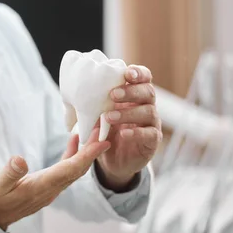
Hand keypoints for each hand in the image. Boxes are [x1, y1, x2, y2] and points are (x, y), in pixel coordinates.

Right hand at [0, 130, 109, 229]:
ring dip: (85, 153)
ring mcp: (49, 191)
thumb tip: (20, 159)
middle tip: (104, 129)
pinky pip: (65, 172)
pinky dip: (72, 156)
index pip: (70, 170)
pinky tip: (73, 143)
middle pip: (78, 170)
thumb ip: (9, 172)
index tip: (102, 142)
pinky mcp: (45, 188)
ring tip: (94, 132)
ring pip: (74, 171)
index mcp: (40, 187)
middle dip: (93, 150)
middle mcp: (49, 190)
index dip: (87, 155)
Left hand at [97, 65, 161, 190]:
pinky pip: (149, 133)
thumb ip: (95, 104)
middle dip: (131, 91)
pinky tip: (123, 133)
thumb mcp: (98, 116)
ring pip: (149, 112)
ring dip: (128, 113)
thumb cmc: (106, 131)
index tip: (128, 73)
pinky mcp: (152, 140)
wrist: (113, 159)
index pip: (144, 78)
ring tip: (109, 117)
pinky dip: (136, 132)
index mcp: (134, 95)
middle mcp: (146, 106)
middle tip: (113, 94)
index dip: (139, 73)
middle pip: (148, 92)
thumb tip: (79, 93)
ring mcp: (151, 123)